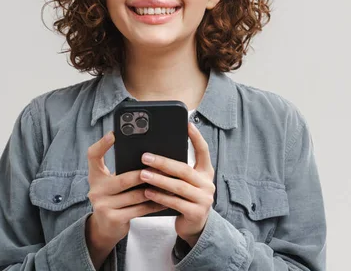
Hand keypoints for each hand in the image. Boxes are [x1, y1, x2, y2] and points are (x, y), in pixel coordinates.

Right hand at [85, 132, 166, 267]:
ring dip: (155, 189)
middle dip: (145, 174)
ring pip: (135, 195)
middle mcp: (96, 190)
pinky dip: (155, 204)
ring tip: (169, 183)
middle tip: (163, 167)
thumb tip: (149, 157)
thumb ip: (123, 172)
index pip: (93, 156)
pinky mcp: (113, 219)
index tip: (114, 133)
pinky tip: (166, 200)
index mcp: (95, 177)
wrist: (105, 228)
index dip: (102, 144)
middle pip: (123, 178)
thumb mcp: (112, 184)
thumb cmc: (115, 199)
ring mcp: (103, 205)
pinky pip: (139, 209)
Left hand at [140, 122, 214, 246]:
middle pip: (184, 169)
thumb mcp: (187, 182)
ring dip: (159, 180)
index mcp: (206, 172)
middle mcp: (207, 184)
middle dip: (163, 162)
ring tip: (142, 174)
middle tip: (145, 157)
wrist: (195, 226)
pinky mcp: (196, 213)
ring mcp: (204, 199)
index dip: (196, 137)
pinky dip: (160, 197)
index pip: (204, 151)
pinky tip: (147, 192)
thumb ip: (178, 170)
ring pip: (179, 186)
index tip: (186, 124)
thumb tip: (154, 154)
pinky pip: (175, 203)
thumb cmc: (186, 198)